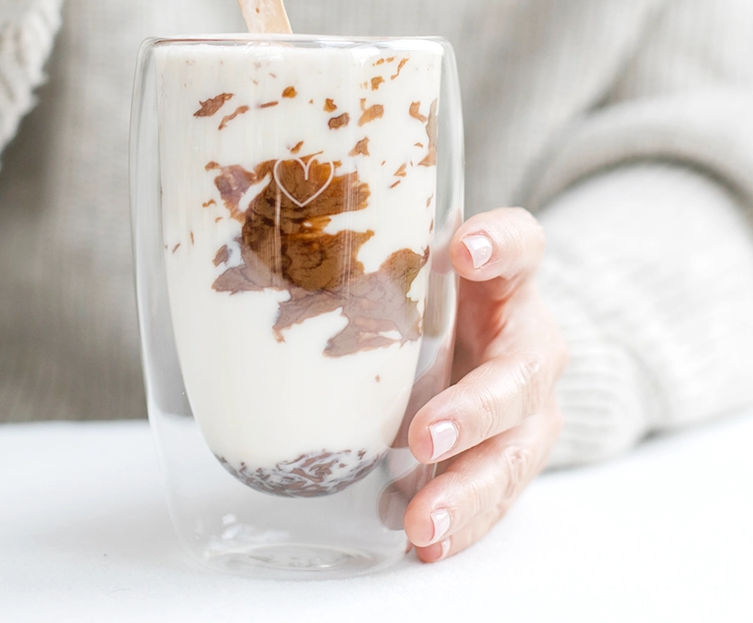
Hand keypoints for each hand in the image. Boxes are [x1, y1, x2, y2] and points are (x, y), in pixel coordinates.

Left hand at [403, 208, 567, 560]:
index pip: (520, 244)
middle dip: (474, 410)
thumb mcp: (413, 266)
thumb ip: (368, 258)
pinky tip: (424, 541)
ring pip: (515, 449)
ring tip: (421, 523)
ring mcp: (530, 402)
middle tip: (423, 436)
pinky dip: (464, 520)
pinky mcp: (518, 450)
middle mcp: (528, 337)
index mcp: (506, 277)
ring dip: (468, 490)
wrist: (489, 333)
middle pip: (521, 371)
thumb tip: (255, 267)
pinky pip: (498, 492)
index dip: (498, 244)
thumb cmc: (434, 293)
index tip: (462, 251)